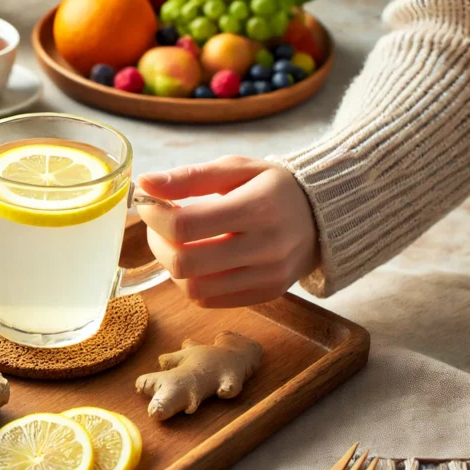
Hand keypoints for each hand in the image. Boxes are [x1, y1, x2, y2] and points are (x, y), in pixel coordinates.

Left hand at [136, 156, 318, 307]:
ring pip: (194, 289)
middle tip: (158, 228)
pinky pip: (210, 300)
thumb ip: (190, 177)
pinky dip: (192, 282)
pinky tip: (197, 260)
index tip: (149, 205)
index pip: (185, 226)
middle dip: (158, 244)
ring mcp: (268, 276)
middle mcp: (267, 247)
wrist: (324, 215)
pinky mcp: (267, 294)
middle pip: (185, 264)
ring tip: (176, 244)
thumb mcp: (236, 168)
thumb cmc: (273, 187)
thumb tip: (146, 184)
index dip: (154, 217)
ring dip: (172, 267)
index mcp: (258, 208)